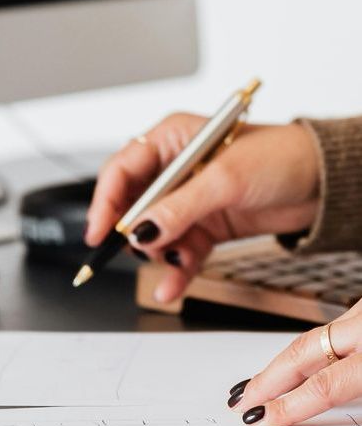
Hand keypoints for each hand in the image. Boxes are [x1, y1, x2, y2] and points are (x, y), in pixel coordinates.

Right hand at [85, 113, 319, 301]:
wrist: (326, 183)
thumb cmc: (280, 157)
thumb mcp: (224, 180)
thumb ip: (179, 207)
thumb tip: (141, 230)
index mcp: (169, 139)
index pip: (122, 169)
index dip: (105, 200)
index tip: (99, 231)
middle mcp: (174, 168)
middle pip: (133, 203)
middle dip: (133, 231)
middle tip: (137, 250)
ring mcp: (190, 199)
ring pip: (156, 232)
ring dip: (158, 253)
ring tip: (169, 263)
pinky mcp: (207, 225)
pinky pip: (180, 250)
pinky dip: (176, 270)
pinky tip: (171, 286)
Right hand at [226, 300, 361, 425]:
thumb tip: (331, 411)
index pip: (322, 385)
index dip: (288, 405)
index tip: (261, 418)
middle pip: (300, 353)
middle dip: (266, 378)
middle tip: (241, 397)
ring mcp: (360, 313)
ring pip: (307, 337)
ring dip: (279, 363)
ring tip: (257, 383)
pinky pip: (325, 330)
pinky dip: (304, 349)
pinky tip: (294, 362)